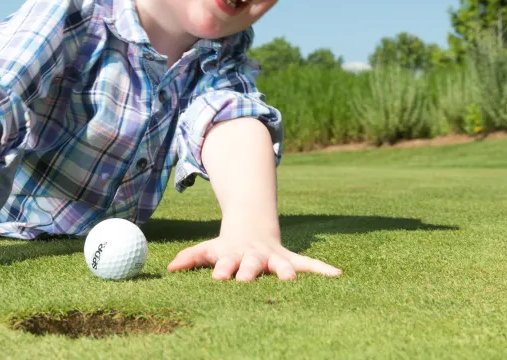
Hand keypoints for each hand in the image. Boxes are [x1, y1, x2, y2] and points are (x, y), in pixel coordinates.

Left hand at [166, 231, 341, 281]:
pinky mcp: (290, 259)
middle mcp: (254, 257)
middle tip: (247, 280)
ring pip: (282, 264)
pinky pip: (309, 263)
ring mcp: (273, 257)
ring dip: (287, 271)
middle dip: (250, 272)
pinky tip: (337, 274)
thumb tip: (168, 268)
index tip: (218, 278)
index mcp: (233, 255)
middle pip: (252, 264)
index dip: (223, 269)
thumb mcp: (209, 248)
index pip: (226, 262)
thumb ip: (190, 257)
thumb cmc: (227, 247)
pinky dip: (322, 268)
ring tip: (291, 279)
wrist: (252, 226)